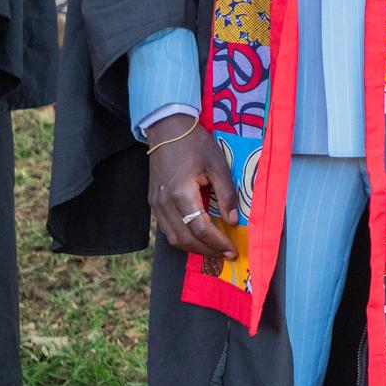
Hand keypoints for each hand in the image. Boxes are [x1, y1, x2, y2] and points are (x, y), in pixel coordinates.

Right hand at [146, 116, 237, 258]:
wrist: (168, 130)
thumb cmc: (196, 144)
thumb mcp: (218, 165)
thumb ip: (226, 194)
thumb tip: (232, 220)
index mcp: (181, 194)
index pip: (201, 228)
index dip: (217, 242)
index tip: (232, 250)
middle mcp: (164, 204)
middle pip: (185, 239)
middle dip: (207, 250)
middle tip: (226, 255)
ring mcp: (155, 204)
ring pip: (173, 237)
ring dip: (194, 248)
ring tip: (214, 250)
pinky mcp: (153, 202)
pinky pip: (167, 228)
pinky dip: (183, 237)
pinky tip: (198, 237)